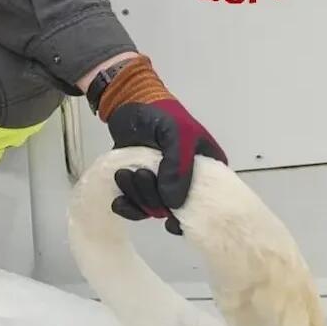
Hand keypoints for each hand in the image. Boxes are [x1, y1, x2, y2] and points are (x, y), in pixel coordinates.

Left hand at [96, 56, 226, 233]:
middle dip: (153, 197)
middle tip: (140, 173)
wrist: (129, 105)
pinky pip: (137, 209)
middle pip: (173, 210)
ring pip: (153, 209)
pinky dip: (127, 207)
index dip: (191, 215)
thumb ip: (178, 167)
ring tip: (124, 174)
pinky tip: (119, 201)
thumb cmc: (161, 115)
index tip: (172, 220)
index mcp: (207, 170)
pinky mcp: (142, 186)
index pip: (207, 203)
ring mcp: (163, 186)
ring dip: (136, 197)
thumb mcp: (177, 134)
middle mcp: (187, 182)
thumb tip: (173, 203)